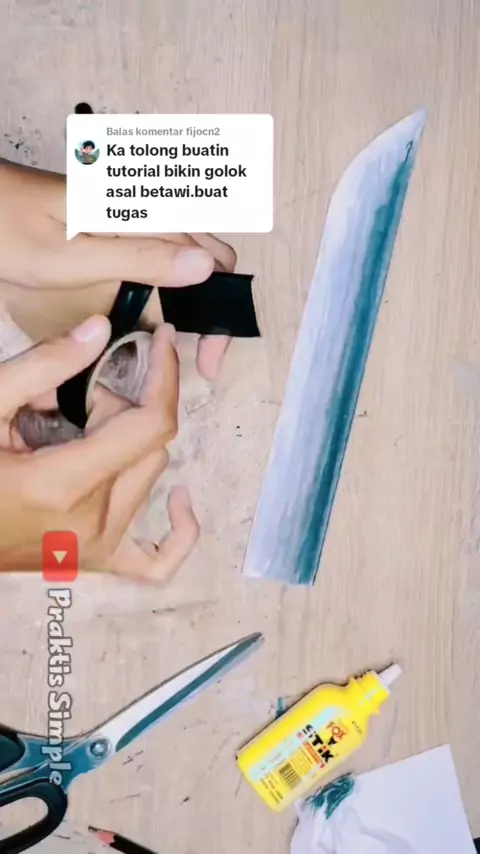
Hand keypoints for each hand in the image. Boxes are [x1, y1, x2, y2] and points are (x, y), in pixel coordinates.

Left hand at [0, 159, 236, 377]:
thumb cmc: (11, 229)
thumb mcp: (73, 258)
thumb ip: (139, 260)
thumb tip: (205, 268)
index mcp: (143, 211)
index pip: (212, 260)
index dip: (221, 312)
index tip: (209, 357)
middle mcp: (147, 208)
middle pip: (210, 255)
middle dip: (217, 304)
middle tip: (204, 354)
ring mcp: (135, 215)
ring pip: (190, 254)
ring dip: (199, 294)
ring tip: (190, 339)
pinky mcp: (121, 224)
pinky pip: (164, 251)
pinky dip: (176, 282)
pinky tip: (165, 306)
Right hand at [0, 316, 198, 581]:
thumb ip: (42, 365)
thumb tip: (101, 329)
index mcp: (63, 485)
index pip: (149, 425)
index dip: (165, 375)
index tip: (161, 339)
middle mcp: (90, 524)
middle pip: (150, 445)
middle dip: (124, 404)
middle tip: (79, 392)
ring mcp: (94, 551)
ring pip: (151, 479)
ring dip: (130, 443)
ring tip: (82, 428)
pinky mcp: (93, 564)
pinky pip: (158, 562)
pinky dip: (178, 530)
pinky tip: (179, 500)